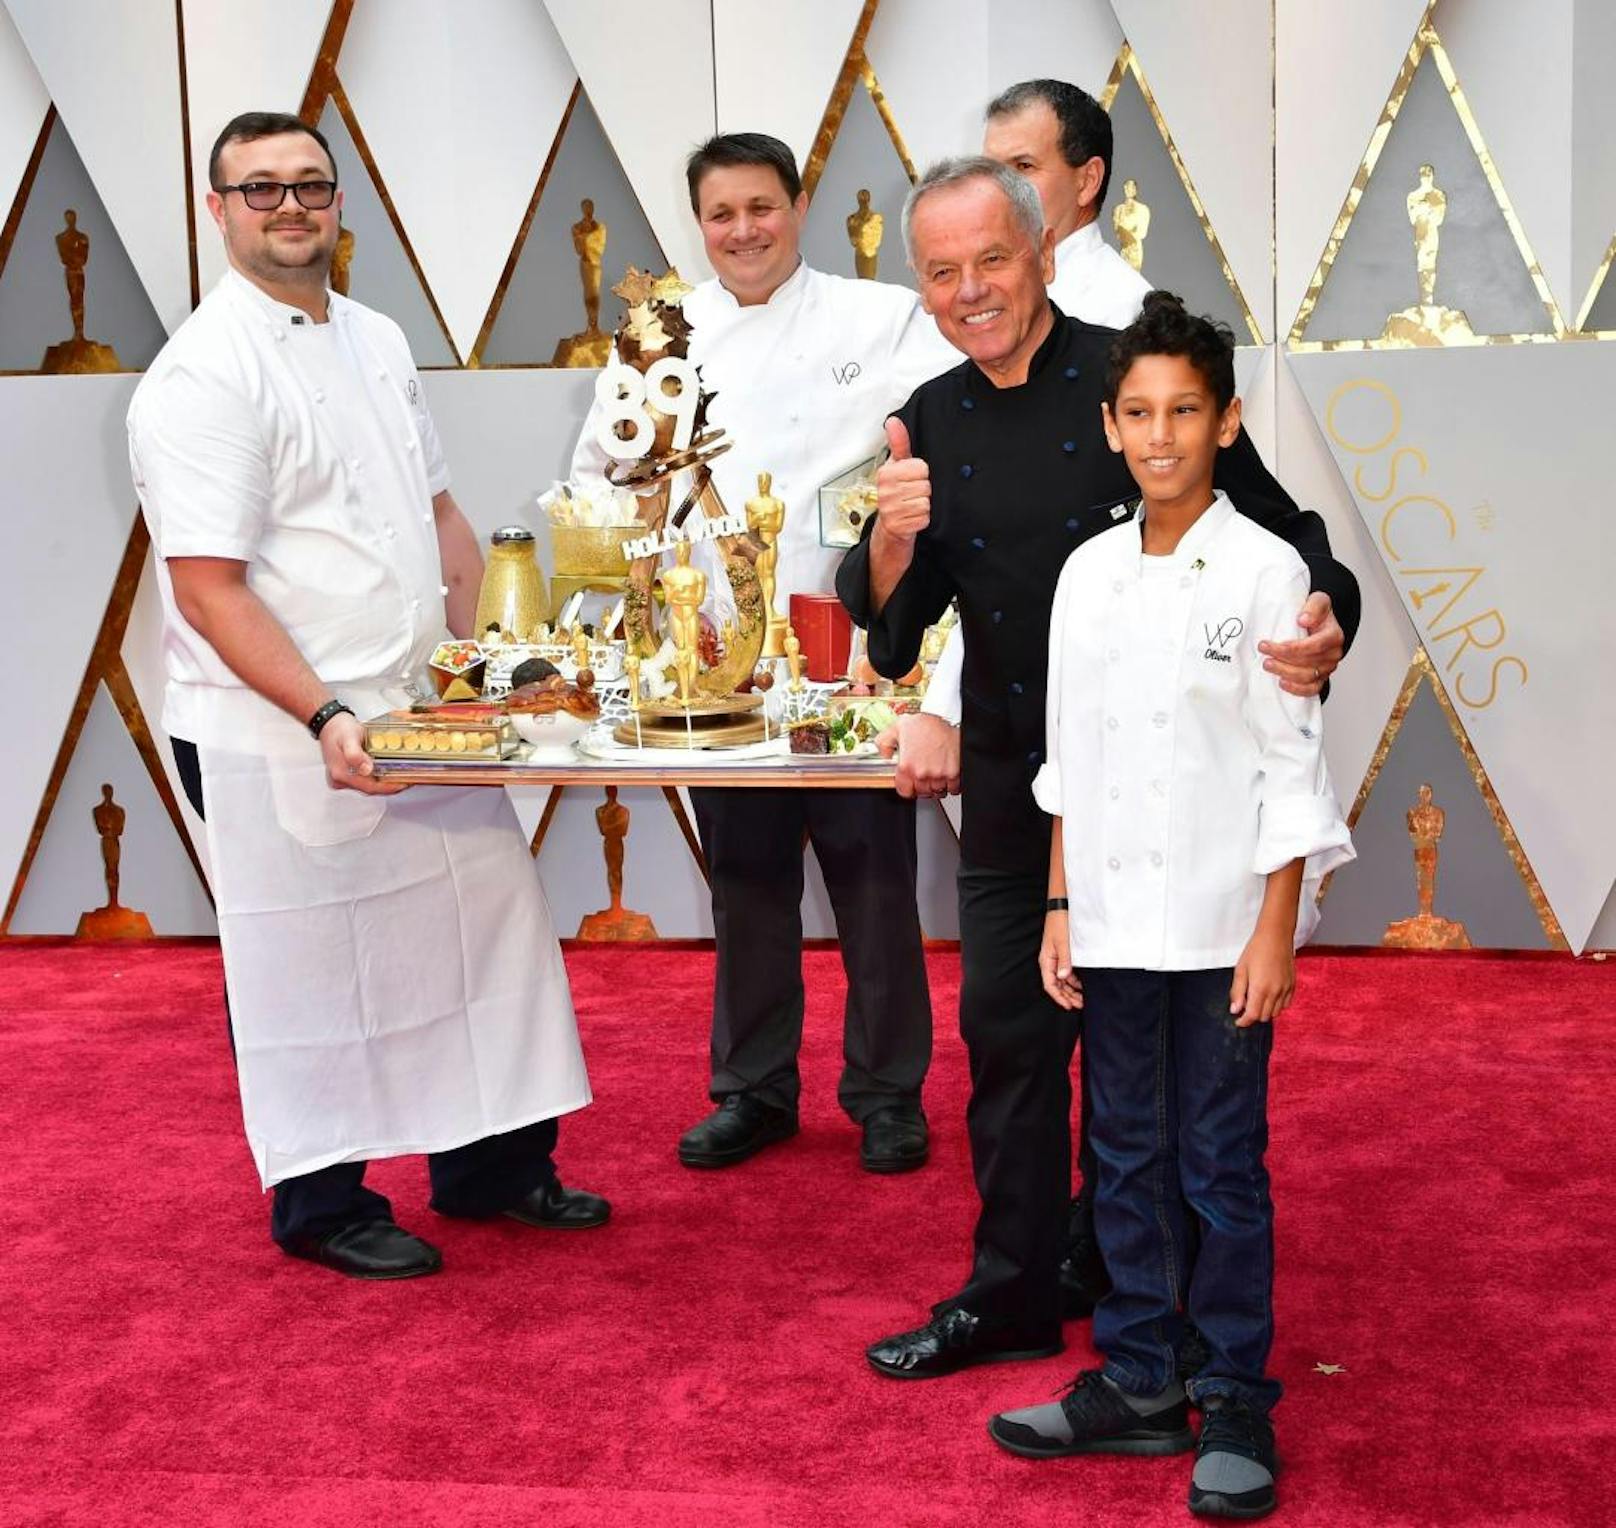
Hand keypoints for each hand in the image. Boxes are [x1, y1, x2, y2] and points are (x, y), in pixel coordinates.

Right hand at [320, 712, 407, 795]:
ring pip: (368, 786)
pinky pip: (365, 781)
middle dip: (390, 786)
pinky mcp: (346, 775)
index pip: (370, 788)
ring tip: (400, 776)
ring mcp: (342, 779)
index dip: (389, 788)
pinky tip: (386, 772)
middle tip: (407, 779)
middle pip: (370, 789)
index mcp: (341, 773)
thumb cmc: (338, 729)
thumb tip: (366, 769)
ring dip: (384, 782)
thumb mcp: (349, 738)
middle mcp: (340, 779)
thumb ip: (355, 755)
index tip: (404, 783)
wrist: (329, 724)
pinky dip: (377, 778)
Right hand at [874, 417, 929, 545]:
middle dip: (923, 491)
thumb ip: (898, 443)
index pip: (921, 468)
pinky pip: (924, 518)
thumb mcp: (897, 466)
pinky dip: (922, 520)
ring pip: (925, 502)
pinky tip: (912, 518)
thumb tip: (892, 420)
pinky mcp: (898, 527)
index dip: (921, 475)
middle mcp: (885, 491)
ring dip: (922, 506)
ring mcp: (890, 510)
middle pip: (925, 485)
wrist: (889, 528)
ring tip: (911, 506)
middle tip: (911, 495)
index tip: (911, 480)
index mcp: (886, 474)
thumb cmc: (896, 493)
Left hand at [889, 712, 960, 798]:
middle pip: (922, 792)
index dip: (907, 787)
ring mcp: (939, 776)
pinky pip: (952, 788)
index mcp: (906, 766)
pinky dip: (951, 783)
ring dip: (937, 785)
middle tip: (924, 773)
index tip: (910, 782)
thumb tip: (884, 754)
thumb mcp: (899, 726)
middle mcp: (922, 774)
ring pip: (937, 791)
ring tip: (936, 772)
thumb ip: (885, 742)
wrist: (952, 719)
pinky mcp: (954, 775)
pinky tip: (947, 772)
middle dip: (923, 784)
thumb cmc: (928, 725)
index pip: (904, 791)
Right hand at [1039, 912, 1082, 1010]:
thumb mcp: (1063, 943)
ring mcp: (1056, 958)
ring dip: (1071, 989)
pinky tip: (1081, 984)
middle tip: (1080, 1004)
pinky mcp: (1062, 954)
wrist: (1062, 906)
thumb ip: (1064, 961)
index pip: (1050, 985)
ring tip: (1082, 997)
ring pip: (1062, 980)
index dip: (1059, 997)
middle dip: (1067, 996)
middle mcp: (1050, 961)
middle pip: (1056, 985)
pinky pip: (1066, 972)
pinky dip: (1073, 980)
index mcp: (1046, 960)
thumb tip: (1063, 977)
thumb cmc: (1059, 922)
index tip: (1069, 1006)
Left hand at [1229, 924, 1294, 1025]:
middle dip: (1253, 1015)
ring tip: (1257, 998)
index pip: (1253, 1016)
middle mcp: (1275, 992)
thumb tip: (1235, 1010)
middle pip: (1264, 1017)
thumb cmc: (1256, 949)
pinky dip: (1277, 1005)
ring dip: (1265, 1011)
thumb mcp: (1240, 969)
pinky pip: (1286, 1004)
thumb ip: (1237, 992)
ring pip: (1276, 1013)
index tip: (1238, 1021)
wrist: (1275, 936)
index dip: (1244, 1022)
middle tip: (1245, 1005)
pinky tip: (1269, 996)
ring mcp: (1286, 989)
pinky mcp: (1292, 985)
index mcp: (1260, 988)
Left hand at [1258, 592, 1342, 696]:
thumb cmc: (1317, 613)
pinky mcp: (1321, 678)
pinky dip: (1297, 689)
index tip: (1268, 644)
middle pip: (1308, 663)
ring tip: (1268, 665)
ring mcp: (1327, 668)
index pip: (1314, 646)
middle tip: (1264, 653)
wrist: (1319, 623)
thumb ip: (1314, 607)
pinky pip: (1311, 690)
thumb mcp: (1318, 600)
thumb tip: (1303, 619)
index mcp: (1334, 636)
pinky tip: (1282, 682)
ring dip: (1285, 673)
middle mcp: (1333, 654)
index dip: (1290, 648)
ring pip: (1307, 677)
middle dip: (1282, 659)